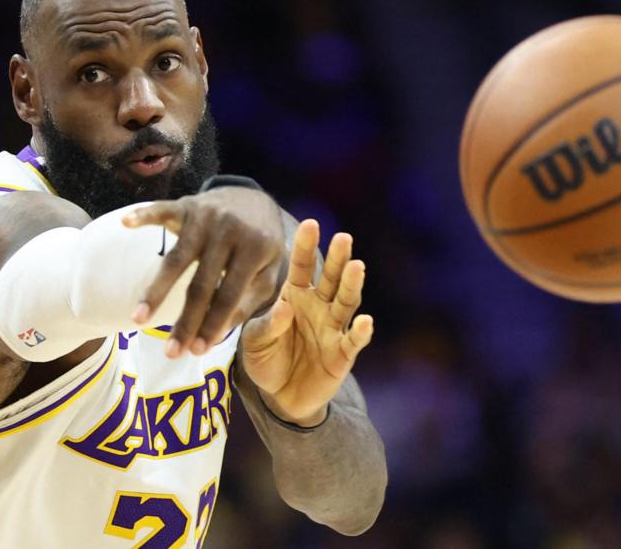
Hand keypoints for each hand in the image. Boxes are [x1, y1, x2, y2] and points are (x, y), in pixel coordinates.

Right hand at [124, 187, 285, 357]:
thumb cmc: (259, 245)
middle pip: (200, 284)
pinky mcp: (186, 204)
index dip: (213, 324)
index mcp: (255, 249)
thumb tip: (216, 338)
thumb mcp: (267, 273)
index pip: (229, 295)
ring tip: (138, 319)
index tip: (196, 352)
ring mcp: (206, 216)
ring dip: (155, 291)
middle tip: (169, 352)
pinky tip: (125, 223)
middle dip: (184, 321)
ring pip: (176, 259)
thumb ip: (248, 303)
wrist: (253, 199)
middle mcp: (229, 231)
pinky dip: (144, 215)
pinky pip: (161, 210)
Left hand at [241, 220, 373, 425]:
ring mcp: (333, 329)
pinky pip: (354, 341)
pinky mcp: (343, 354)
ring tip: (357, 266)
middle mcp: (319, 307)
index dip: (306, 247)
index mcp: (295, 297)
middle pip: (332, 279)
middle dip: (338, 258)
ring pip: (347, 303)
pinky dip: (361, 332)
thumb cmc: (266, 360)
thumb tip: (284, 307)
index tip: (310, 223)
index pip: (302, 267)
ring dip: (352, 285)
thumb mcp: (255, 342)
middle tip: (343, 237)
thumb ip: (266, 325)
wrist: (280, 397)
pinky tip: (366, 321)